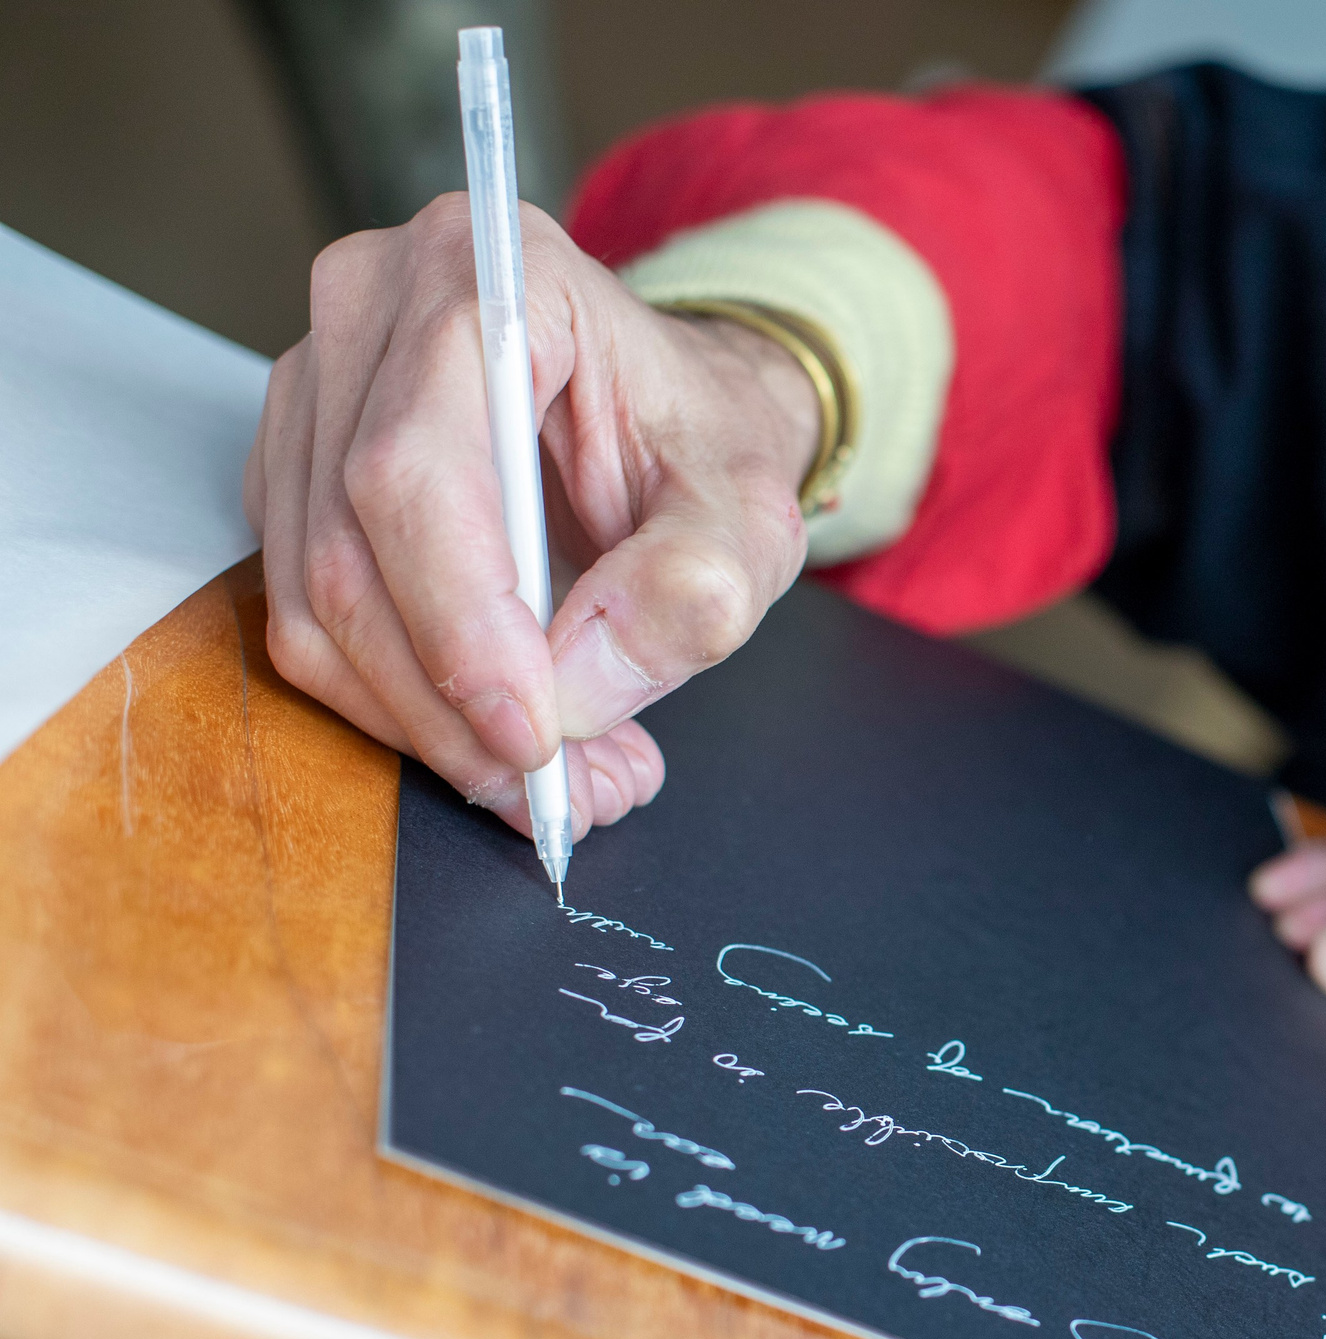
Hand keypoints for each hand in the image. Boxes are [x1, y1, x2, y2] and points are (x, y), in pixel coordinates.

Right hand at [244, 193, 821, 837]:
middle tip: (568, 794)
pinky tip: (501, 734)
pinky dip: (397, 702)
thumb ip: (695, 587)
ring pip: (311, 601)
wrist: (673, 412)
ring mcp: (316, 388)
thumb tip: (580, 686)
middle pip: (350, 550)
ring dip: (424, 727)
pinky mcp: (296, 468)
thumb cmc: (703, 440)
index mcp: (492, 279)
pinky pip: (307, 613)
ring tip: (560, 781)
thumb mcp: (753, 511)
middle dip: (450, 708)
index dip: (459, 623)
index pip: (416, 470)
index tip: (531, 736)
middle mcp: (374, 312)